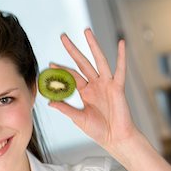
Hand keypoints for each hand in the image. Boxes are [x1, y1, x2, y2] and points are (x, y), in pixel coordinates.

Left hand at [48, 28, 138, 150]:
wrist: (115, 139)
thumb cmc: (98, 130)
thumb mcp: (78, 118)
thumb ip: (65, 108)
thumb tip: (49, 102)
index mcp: (85, 92)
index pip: (71, 76)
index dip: (61, 70)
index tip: (50, 63)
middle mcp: (95, 85)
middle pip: (82, 63)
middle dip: (72, 50)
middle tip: (63, 36)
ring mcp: (107, 84)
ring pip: (98, 61)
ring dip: (93, 46)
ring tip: (86, 31)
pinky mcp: (118, 88)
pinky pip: (120, 70)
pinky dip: (121, 57)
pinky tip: (121, 43)